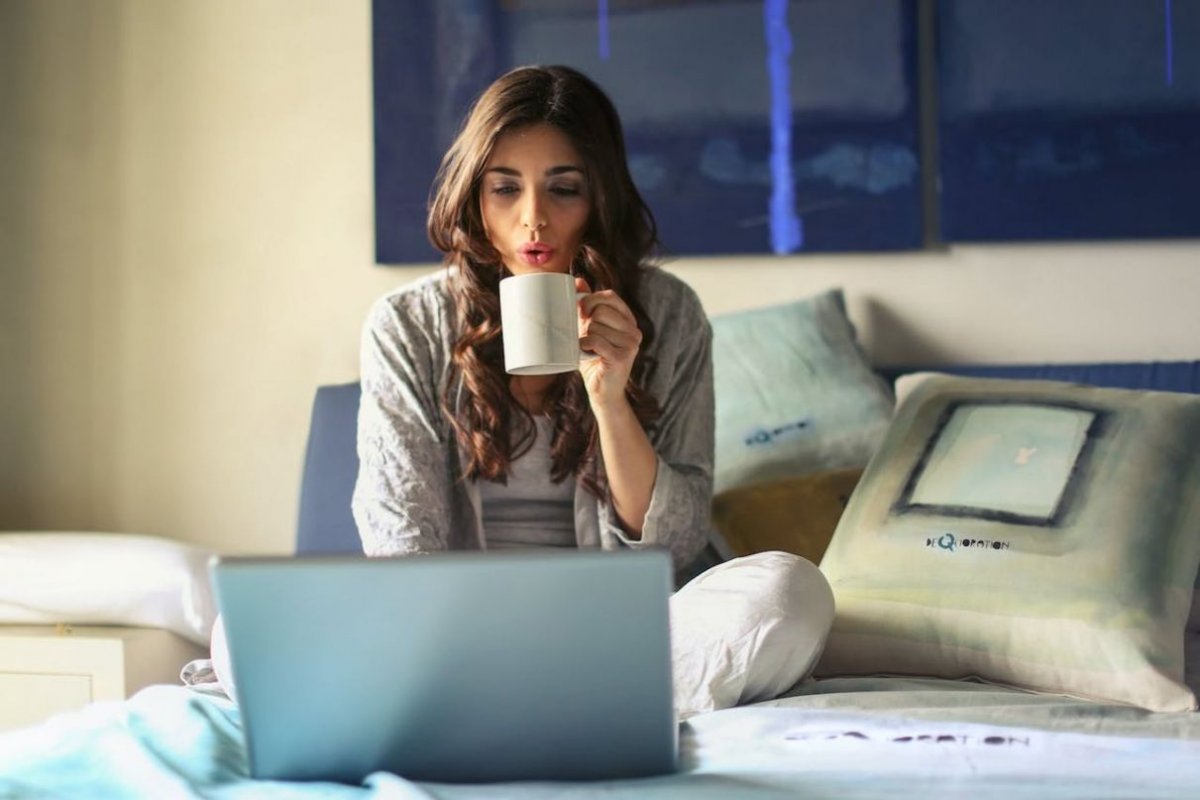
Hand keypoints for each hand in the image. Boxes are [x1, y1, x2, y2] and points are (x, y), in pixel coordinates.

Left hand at [575, 276, 641, 408]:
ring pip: (596, 326)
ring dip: (585, 337)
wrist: (602, 391)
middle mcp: (634, 330)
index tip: (580, 311)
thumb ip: (587, 306)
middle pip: (601, 310)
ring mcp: (631, 344)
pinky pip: (596, 340)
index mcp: (628, 320)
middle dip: (586, 322)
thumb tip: (577, 281)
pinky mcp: (623, 357)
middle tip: (585, 336)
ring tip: (589, 350)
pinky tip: (585, 353)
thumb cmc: (594, 359)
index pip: (610, 296)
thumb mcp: (590, 329)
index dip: (591, 299)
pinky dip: (584, 345)